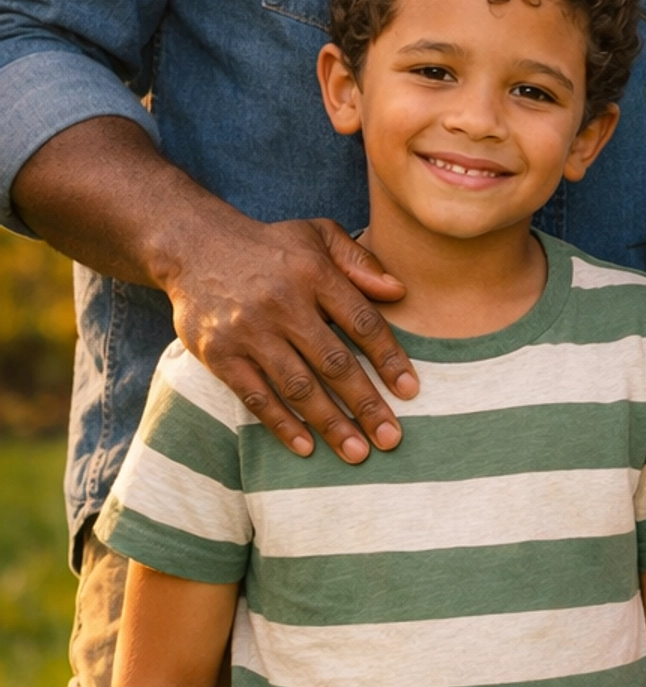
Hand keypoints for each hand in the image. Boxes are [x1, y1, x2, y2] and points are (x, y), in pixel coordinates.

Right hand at [165, 211, 414, 462]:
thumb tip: (400, 292)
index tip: (410, 391)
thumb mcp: (318, 233)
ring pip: (298, 387)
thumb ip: (360, 260)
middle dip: (366, 404)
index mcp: (314, 272)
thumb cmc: (270, 247)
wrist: (194, 246)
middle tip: (391, 438)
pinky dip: (282, 424)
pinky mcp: (219, 354)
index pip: (361, 321)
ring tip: (356, 453)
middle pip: (333, 362)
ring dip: (330, 423)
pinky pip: (256, 396)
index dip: (389, 358)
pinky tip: (306, 447)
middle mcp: (283, 303)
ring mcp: (248, 331)